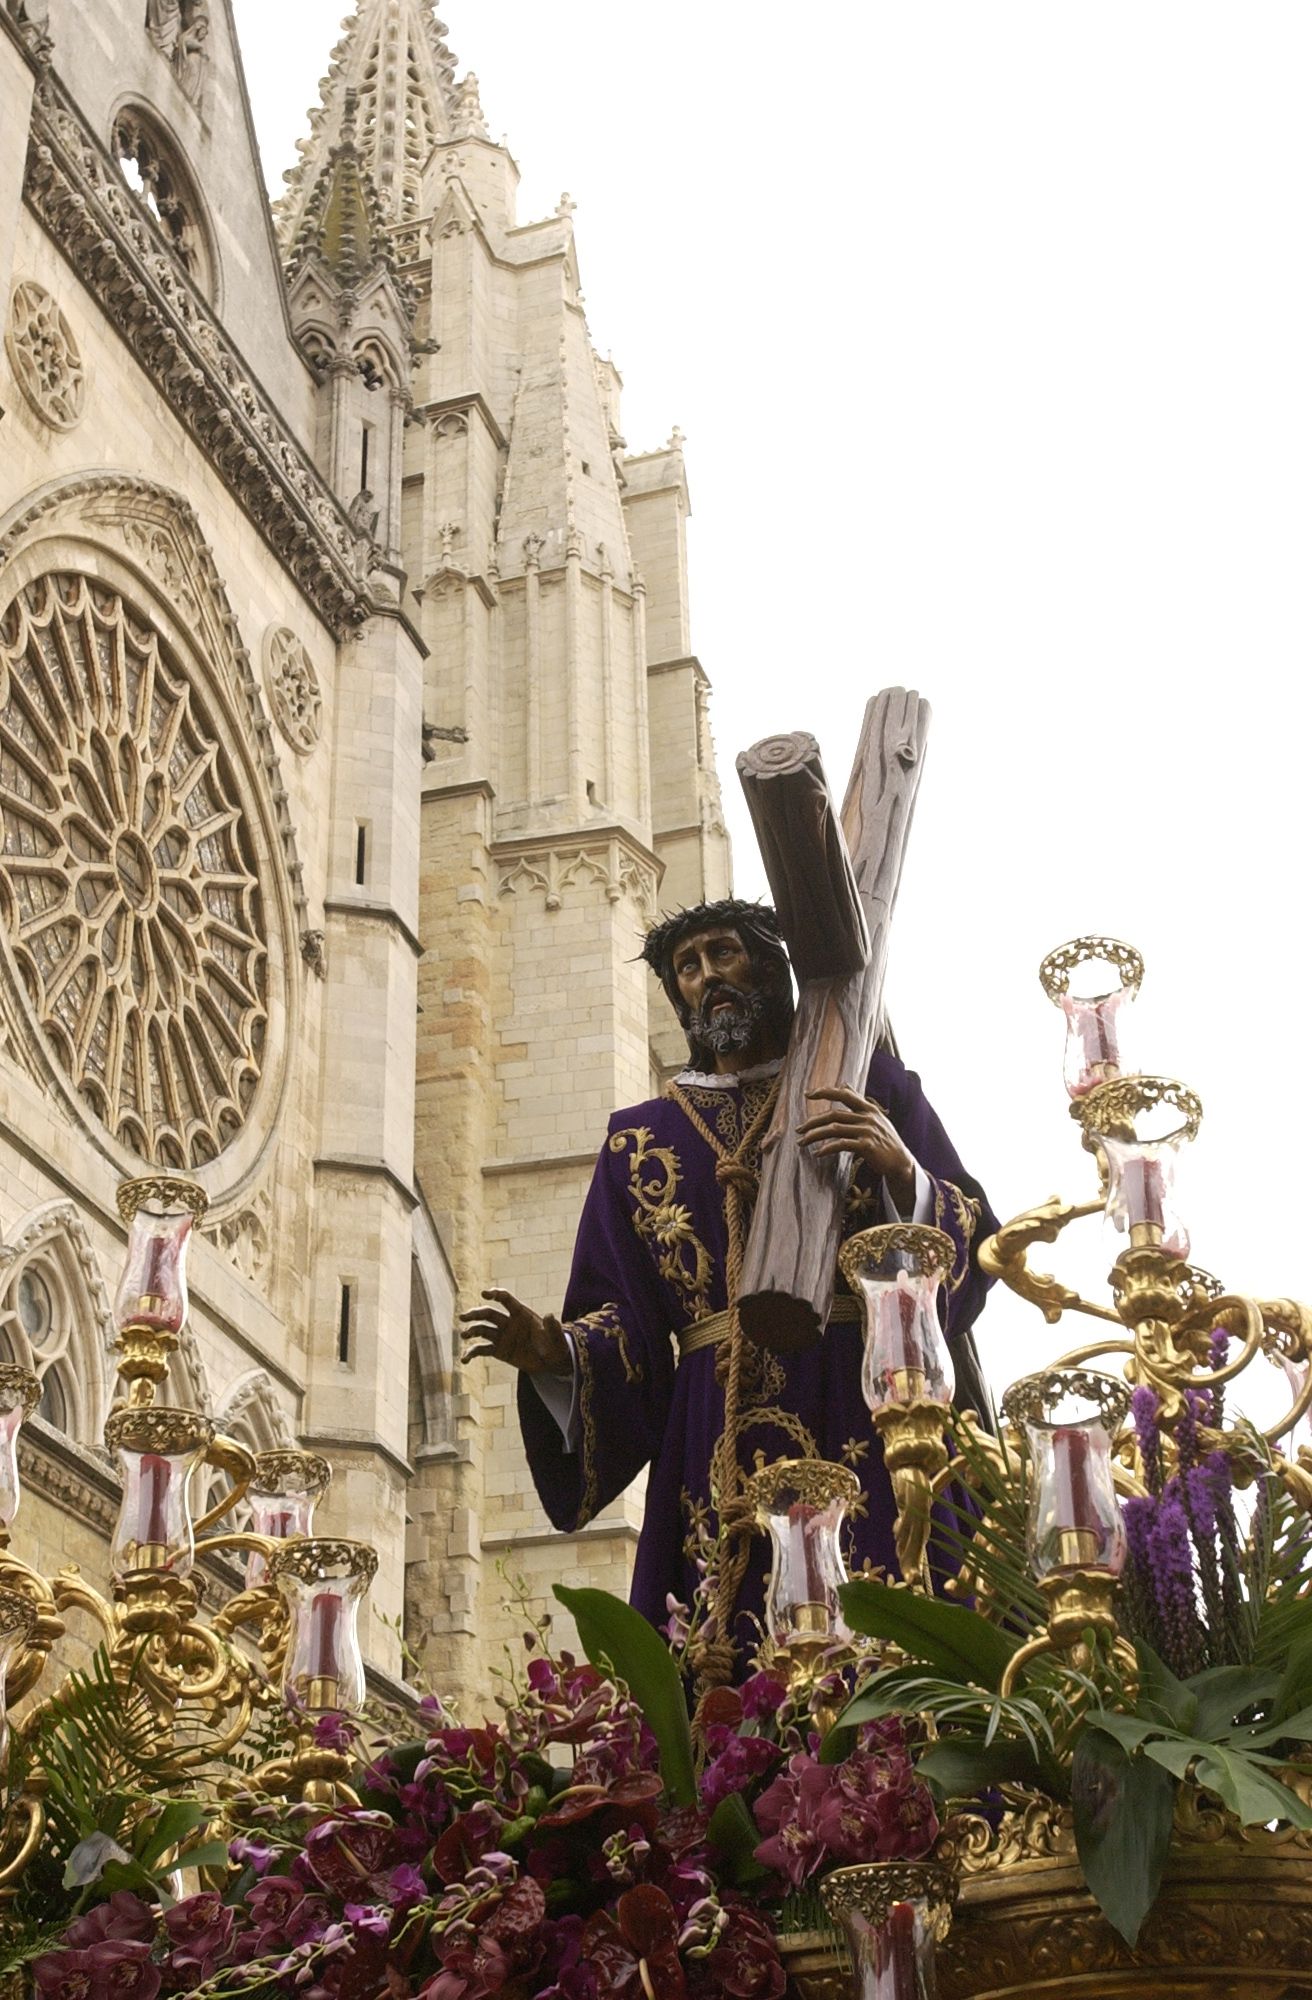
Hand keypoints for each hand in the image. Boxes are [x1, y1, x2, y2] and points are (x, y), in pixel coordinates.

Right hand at [459, 1288, 571, 1375]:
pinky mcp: (499, 1350)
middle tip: (463, 1317)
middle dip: (475, 1314)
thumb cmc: (556, 1346)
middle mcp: (509, 1322)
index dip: (496, 1294)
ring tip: (464, 1336)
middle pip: (489, 1314)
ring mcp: (502, 1336)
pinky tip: (464, 1359)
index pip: (506, 1300)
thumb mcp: (557, 1339)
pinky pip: (482, 1349)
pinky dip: (471, 1353)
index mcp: (522, 1314)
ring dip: (471, 1331)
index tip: (485, 1294)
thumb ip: (553, 1328)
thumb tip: (550, 1315)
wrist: (551, 1362)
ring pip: (482, 1330)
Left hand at [797, 1086, 916, 1211]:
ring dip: (815, 1136)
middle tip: (798, 1129)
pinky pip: (841, 1144)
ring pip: (834, 1129)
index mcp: (868, 1108)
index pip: (844, 1094)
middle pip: (834, 1115)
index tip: (808, 1094)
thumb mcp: (875, 1117)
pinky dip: (827, 1148)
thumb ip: (859, 1101)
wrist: (901, 1162)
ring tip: (802, 1142)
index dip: (825, 1092)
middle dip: (813, 1121)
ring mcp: (867, 1131)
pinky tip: (817, 1153)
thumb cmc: (885, 1140)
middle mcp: (867, 1117)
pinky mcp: (867, 1146)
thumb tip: (845, 1084)